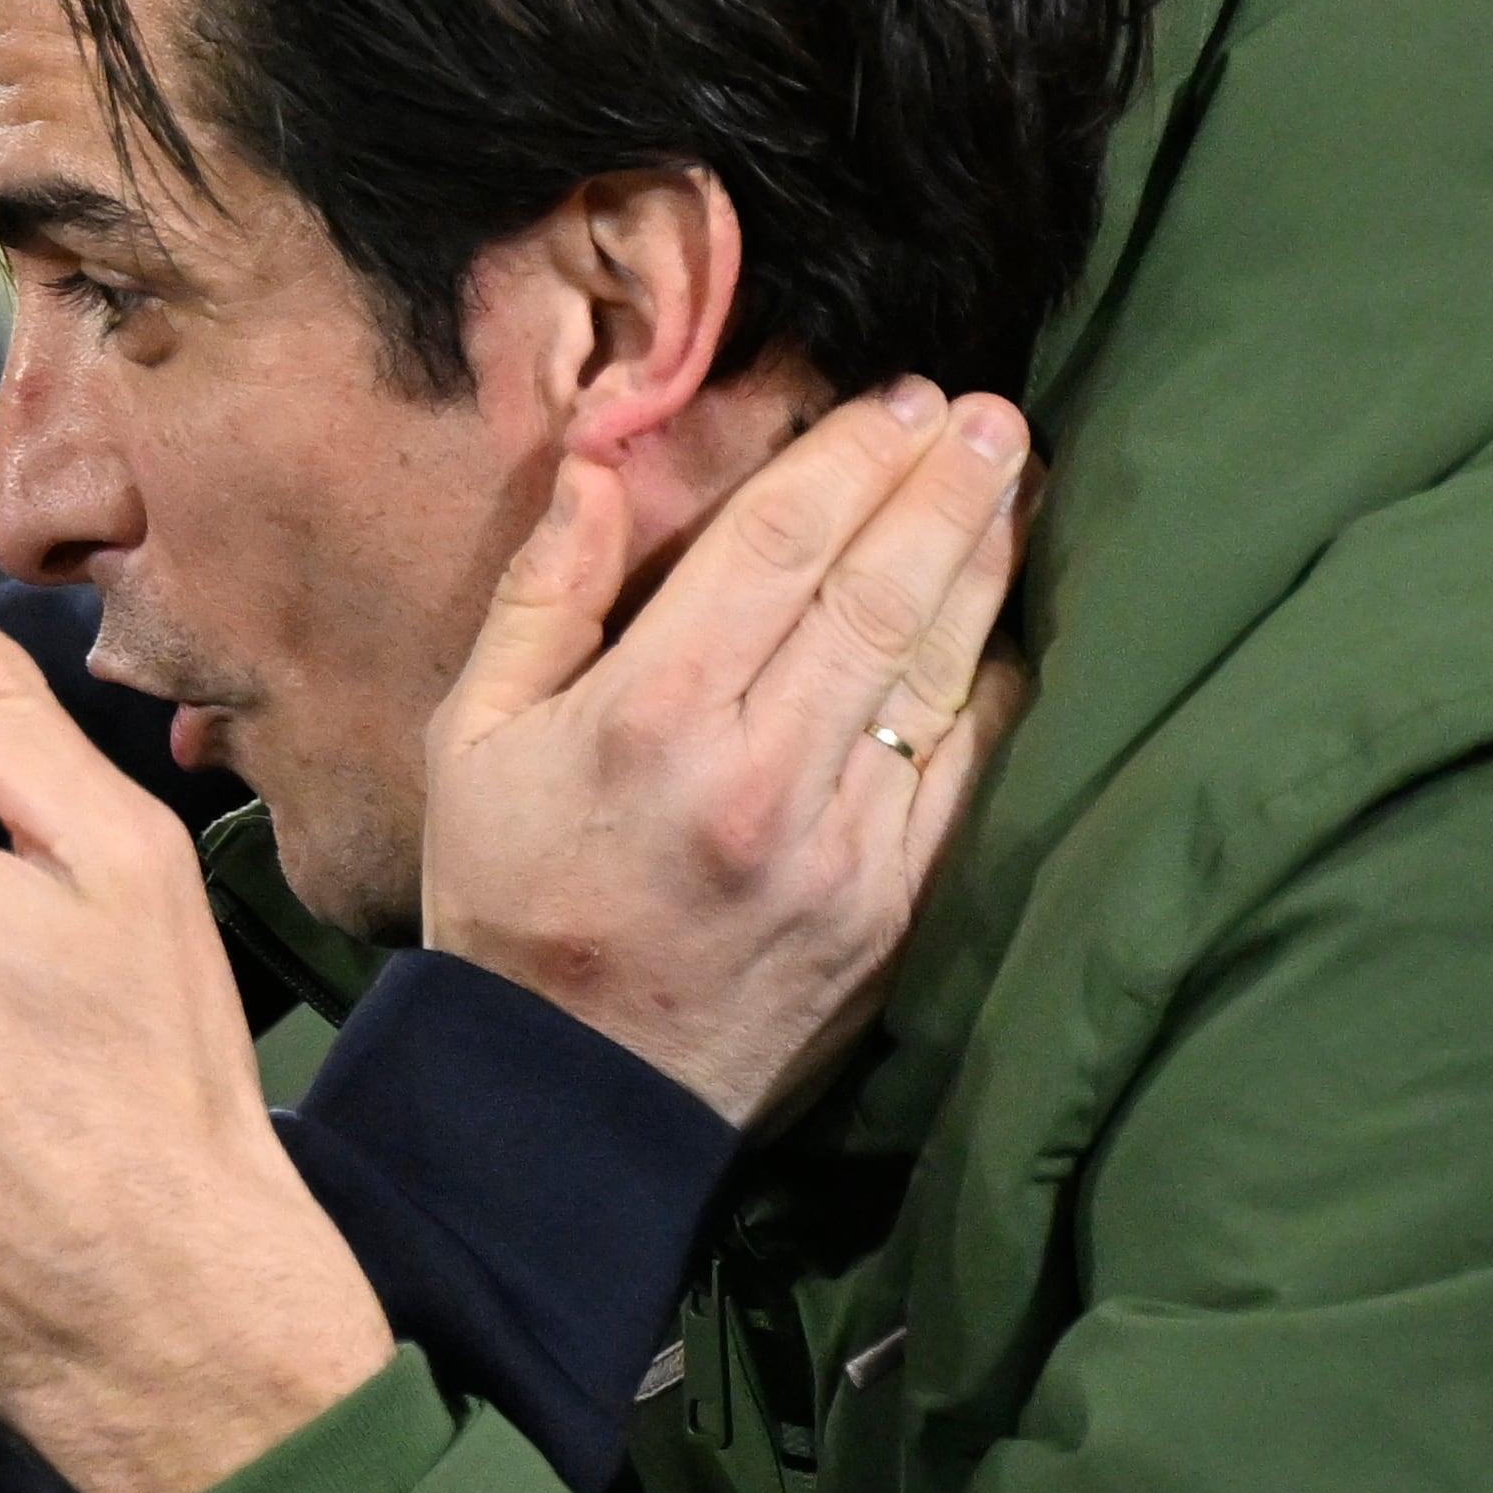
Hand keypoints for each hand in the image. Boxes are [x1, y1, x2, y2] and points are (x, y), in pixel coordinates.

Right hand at [422, 376, 1031, 1127]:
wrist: (568, 1095)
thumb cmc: (508, 900)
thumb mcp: (475, 738)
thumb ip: (542, 596)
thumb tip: (597, 466)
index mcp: (651, 715)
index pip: (782, 543)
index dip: (853, 454)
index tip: (904, 397)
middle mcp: (760, 771)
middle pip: (882, 588)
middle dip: (949, 486)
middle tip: (994, 417)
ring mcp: (841, 846)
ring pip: (938, 670)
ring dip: (986, 566)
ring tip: (1017, 489)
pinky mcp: (891, 908)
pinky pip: (962, 771)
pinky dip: (986, 687)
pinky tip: (998, 630)